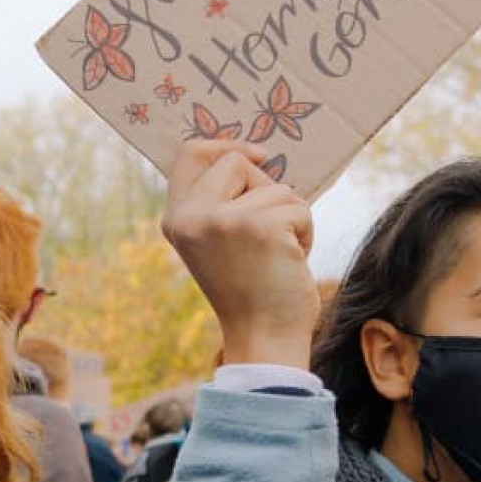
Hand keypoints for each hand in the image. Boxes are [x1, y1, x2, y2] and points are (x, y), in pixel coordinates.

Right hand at [160, 142, 318, 368]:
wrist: (262, 336)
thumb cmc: (249, 289)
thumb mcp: (216, 241)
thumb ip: (219, 202)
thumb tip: (253, 157)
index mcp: (175, 218)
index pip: (190, 154)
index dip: (226, 145)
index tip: (258, 157)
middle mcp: (191, 216)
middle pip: (236, 162)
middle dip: (265, 187)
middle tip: (268, 229)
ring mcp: (223, 220)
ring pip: (276, 187)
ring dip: (290, 217)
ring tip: (278, 254)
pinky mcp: (260, 226)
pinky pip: (299, 207)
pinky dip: (306, 232)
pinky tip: (291, 261)